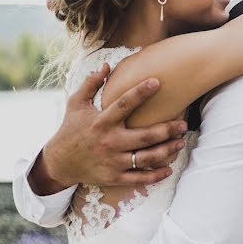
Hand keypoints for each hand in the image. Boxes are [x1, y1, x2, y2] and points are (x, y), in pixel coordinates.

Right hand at [29, 64, 187, 193]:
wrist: (58, 163)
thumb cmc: (71, 129)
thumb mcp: (76, 104)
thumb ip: (91, 84)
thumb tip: (107, 65)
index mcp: (101, 122)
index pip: (124, 105)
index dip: (140, 92)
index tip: (157, 81)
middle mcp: (109, 142)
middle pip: (145, 136)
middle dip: (167, 130)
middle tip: (184, 124)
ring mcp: (113, 162)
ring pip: (146, 158)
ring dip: (167, 150)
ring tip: (181, 142)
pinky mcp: (114, 177)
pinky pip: (139, 178)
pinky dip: (156, 175)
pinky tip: (169, 167)